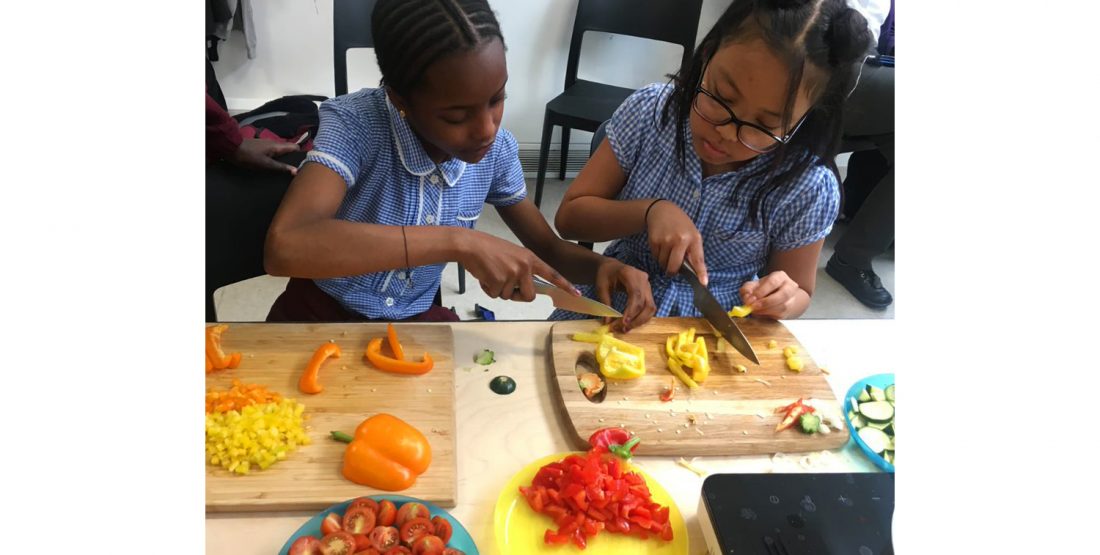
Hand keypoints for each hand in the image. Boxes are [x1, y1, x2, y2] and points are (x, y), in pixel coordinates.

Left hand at [231, 138, 300, 174]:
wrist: (231, 149)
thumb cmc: (249, 157)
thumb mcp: (266, 164)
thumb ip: (281, 167)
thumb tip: (296, 171)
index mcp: (277, 146)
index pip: (295, 147)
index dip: (301, 154)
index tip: (305, 164)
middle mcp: (274, 143)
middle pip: (289, 150)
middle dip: (293, 158)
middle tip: (298, 170)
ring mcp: (267, 144)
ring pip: (281, 151)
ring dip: (285, 158)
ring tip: (288, 170)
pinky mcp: (262, 147)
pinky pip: (274, 152)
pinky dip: (277, 158)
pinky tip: (275, 166)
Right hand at [458, 231, 577, 301]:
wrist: (470, 245)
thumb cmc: (489, 250)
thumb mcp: (513, 255)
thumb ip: (524, 270)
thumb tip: (529, 290)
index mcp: (530, 258)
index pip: (552, 274)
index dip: (564, 285)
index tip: (576, 293)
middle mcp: (524, 266)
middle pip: (529, 296)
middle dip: (518, 296)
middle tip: (506, 285)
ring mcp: (512, 274)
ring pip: (510, 296)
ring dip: (499, 290)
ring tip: (491, 273)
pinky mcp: (499, 281)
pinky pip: (496, 295)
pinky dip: (488, 289)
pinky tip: (485, 276)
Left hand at [594, 260, 654, 331]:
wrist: (612, 267)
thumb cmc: (605, 275)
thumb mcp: (601, 287)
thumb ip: (605, 303)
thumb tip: (607, 322)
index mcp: (630, 274)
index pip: (636, 294)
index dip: (632, 310)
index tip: (624, 322)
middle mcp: (643, 279)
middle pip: (646, 303)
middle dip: (636, 319)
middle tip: (623, 329)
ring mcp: (648, 286)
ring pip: (651, 307)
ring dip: (640, 321)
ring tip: (626, 328)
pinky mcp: (649, 292)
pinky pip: (649, 307)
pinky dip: (642, 318)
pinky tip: (631, 324)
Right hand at [646, 200, 707, 285]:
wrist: (663, 211)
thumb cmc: (681, 225)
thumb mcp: (692, 234)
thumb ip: (693, 251)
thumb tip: (694, 272)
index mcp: (694, 238)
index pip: (698, 259)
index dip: (701, 272)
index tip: (703, 283)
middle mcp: (680, 239)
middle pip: (674, 266)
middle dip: (672, 271)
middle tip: (672, 270)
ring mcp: (666, 240)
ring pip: (663, 263)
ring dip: (664, 262)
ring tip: (667, 251)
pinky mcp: (654, 240)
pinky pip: (656, 257)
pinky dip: (658, 256)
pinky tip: (661, 245)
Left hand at [740, 270, 803, 318]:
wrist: (778, 297)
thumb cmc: (764, 288)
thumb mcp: (754, 285)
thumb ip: (747, 289)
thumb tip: (746, 298)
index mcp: (780, 276)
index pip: (772, 282)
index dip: (761, 291)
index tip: (751, 298)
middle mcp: (790, 287)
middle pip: (783, 294)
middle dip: (766, 302)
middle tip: (753, 307)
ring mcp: (791, 299)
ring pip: (782, 306)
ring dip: (766, 310)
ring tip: (754, 310)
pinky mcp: (789, 311)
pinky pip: (779, 315)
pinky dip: (767, 315)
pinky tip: (760, 313)